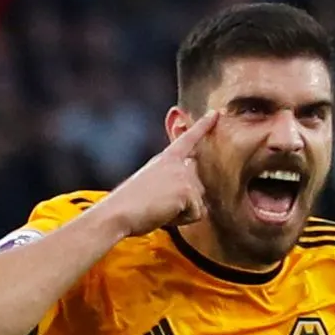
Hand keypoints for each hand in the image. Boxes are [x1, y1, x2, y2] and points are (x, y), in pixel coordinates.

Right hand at [105, 110, 218, 236]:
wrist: (117, 213)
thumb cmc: (130, 205)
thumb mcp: (151, 184)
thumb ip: (170, 181)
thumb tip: (190, 191)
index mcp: (165, 159)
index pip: (187, 139)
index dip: (203, 126)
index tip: (216, 113)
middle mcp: (176, 163)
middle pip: (198, 187)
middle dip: (185, 204)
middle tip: (159, 205)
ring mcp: (183, 175)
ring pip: (198, 203)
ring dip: (182, 213)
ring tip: (159, 209)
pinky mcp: (186, 191)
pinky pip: (197, 214)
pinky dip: (182, 220)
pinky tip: (164, 214)